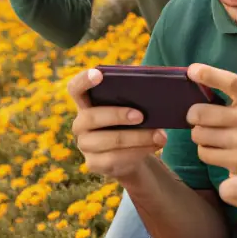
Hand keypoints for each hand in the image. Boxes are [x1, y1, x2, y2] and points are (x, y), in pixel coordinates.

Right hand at [68, 68, 166, 182]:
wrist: (130, 154)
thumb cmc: (131, 122)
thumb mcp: (132, 107)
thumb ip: (136, 98)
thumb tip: (157, 91)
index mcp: (87, 103)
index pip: (76, 88)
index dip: (84, 80)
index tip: (99, 74)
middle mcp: (80, 124)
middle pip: (92, 117)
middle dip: (117, 115)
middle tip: (141, 116)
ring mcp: (84, 145)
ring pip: (109, 141)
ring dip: (137, 138)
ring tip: (160, 135)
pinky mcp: (93, 163)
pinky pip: (115, 159)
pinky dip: (138, 152)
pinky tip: (154, 146)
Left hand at [185, 64, 236, 175]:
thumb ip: (236, 89)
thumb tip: (199, 78)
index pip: (229, 81)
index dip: (207, 74)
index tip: (192, 71)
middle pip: (199, 114)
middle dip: (194, 115)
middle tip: (198, 117)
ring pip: (199, 136)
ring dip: (201, 134)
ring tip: (211, 133)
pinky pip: (205, 154)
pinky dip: (207, 151)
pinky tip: (218, 148)